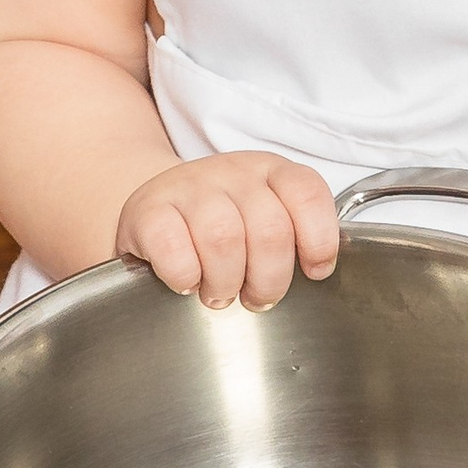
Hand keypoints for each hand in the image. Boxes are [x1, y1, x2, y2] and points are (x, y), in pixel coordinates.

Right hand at [115, 150, 340, 309]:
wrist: (154, 206)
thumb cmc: (218, 224)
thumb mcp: (261, 217)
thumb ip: (294, 235)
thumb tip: (320, 272)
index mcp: (270, 171)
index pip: (307, 193)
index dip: (319, 240)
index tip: (314, 272)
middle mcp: (232, 172)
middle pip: (270, 230)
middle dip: (269, 280)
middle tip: (257, 297)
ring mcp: (188, 186)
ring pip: (224, 239)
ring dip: (226, 282)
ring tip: (220, 293)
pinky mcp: (147, 209)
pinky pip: (174, 249)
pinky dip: (185, 278)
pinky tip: (187, 282)